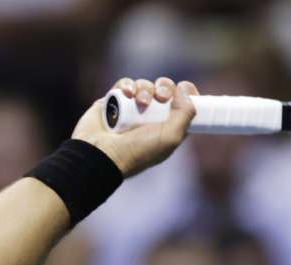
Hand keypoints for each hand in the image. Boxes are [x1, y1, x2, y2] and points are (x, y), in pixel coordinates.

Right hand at [71, 77, 196, 176]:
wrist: (103, 154)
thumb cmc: (138, 151)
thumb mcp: (171, 137)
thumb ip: (185, 114)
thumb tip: (184, 89)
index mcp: (167, 128)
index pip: (182, 106)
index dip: (187, 94)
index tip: (187, 87)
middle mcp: (151, 118)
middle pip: (164, 90)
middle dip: (165, 87)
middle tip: (161, 96)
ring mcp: (132, 109)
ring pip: (145, 85)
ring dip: (145, 89)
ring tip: (141, 102)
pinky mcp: (113, 101)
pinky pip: (124, 84)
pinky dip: (127, 85)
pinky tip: (128, 94)